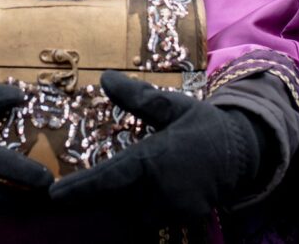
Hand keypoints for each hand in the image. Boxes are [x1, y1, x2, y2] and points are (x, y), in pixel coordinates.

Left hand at [49, 71, 262, 222]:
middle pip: (113, 201)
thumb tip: (105, 77)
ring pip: (130, 213)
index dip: (81, 188)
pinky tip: (138, 197)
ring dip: (117, 203)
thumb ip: (137, 98)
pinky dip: (138, 208)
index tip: (54, 194)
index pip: (110, 178)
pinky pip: (149, 217)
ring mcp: (173, 209)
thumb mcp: (171, 106)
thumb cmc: (202, 125)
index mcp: (155, 159)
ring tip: (112, 189)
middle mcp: (161, 189)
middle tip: (62, 196)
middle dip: (91, 197)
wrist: (244, 152)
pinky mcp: (182, 220)